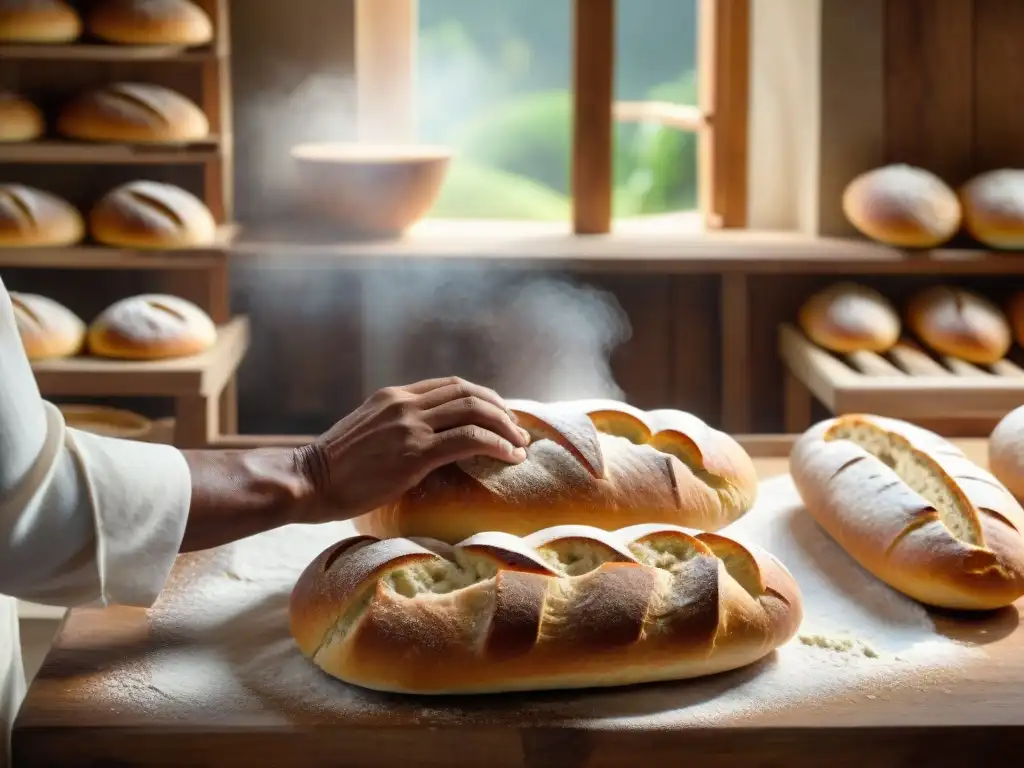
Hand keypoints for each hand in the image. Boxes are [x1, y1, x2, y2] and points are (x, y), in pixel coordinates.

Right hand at [295, 377, 530, 521]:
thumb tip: (424, 444)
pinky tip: (509, 457)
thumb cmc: (334, 469)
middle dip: (501, 410)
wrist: (307, 481)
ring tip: (520, 445)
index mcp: (394, 396)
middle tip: (518, 432)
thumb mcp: (366, 432)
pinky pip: (469, 439)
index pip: (451, 385)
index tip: (500, 417)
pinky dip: (497, 445)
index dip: (483, 399)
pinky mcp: (414, 452)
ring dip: (505, 427)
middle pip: (469, 393)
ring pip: (474, 411)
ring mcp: (410, 425)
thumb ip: (395, 428)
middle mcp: (405, 404)